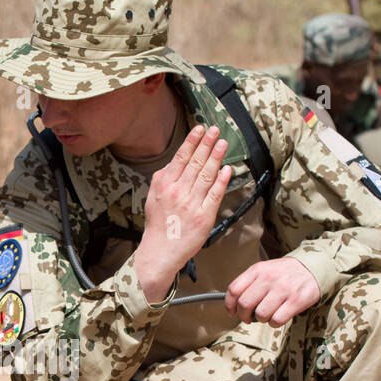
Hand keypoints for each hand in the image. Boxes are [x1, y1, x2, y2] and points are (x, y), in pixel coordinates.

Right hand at [135, 124, 232, 302]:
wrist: (160, 251)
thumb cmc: (158, 224)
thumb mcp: (153, 197)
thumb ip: (163, 179)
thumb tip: (175, 162)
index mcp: (165, 185)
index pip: (181, 158)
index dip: (192, 142)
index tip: (200, 129)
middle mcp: (178, 192)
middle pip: (196, 163)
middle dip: (207, 144)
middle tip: (215, 130)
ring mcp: (192, 204)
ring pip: (207, 175)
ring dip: (216, 157)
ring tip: (223, 143)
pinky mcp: (204, 217)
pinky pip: (215, 195)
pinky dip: (222, 181)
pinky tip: (227, 169)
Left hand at [225, 257, 320, 325]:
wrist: (313, 268)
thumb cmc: (285, 273)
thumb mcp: (265, 269)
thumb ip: (249, 283)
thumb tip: (233, 304)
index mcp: (258, 270)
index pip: (234, 290)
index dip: (230, 305)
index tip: (232, 312)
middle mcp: (269, 278)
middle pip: (244, 304)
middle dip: (244, 316)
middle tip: (248, 318)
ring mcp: (283, 290)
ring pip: (260, 315)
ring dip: (261, 319)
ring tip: (267, 315)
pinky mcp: (296, 301)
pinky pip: (276, 320)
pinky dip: (274, 323)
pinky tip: (278, 317)